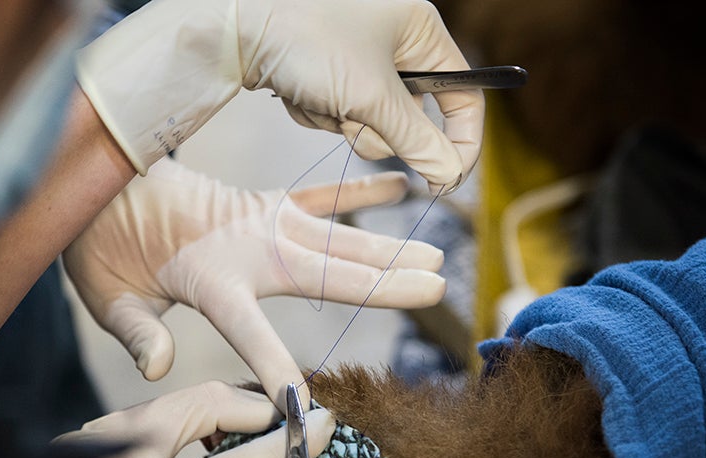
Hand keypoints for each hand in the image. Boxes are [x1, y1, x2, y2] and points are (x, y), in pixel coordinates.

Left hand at [62, 158, 444, 407]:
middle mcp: (247, 246)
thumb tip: (156, 369)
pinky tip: (401, 186)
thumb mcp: (107, 298)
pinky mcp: (262, 202)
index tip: (303, 405)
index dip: (276, 366)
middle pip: (322, 270)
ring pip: (335, 237)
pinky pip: (319, 196)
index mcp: (209, 279)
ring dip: (385, 248)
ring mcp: (260, 219)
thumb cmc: (103, 247)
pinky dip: (359, 191)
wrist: (101, 179)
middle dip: (379, 283)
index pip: (249, 332)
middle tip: (433, 289)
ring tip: (434, 260)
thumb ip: (135, 334)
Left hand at [77, 0, 482, 193]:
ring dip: (346, 123)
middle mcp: (396, 39)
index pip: (464, 95)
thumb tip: (449, 175)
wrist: (240, 29)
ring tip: (320, 97)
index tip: (447, 180)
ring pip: (372, 122)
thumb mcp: (371, 98)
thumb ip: (416, 141)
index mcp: (420, 30)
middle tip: (355, 120)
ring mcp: (360, 57)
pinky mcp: (328, 72)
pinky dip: (320, 112)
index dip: (461, 142)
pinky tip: (298, 91)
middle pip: (413, 116)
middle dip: (379, 128)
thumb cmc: (310, 45)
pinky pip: (340, 113)